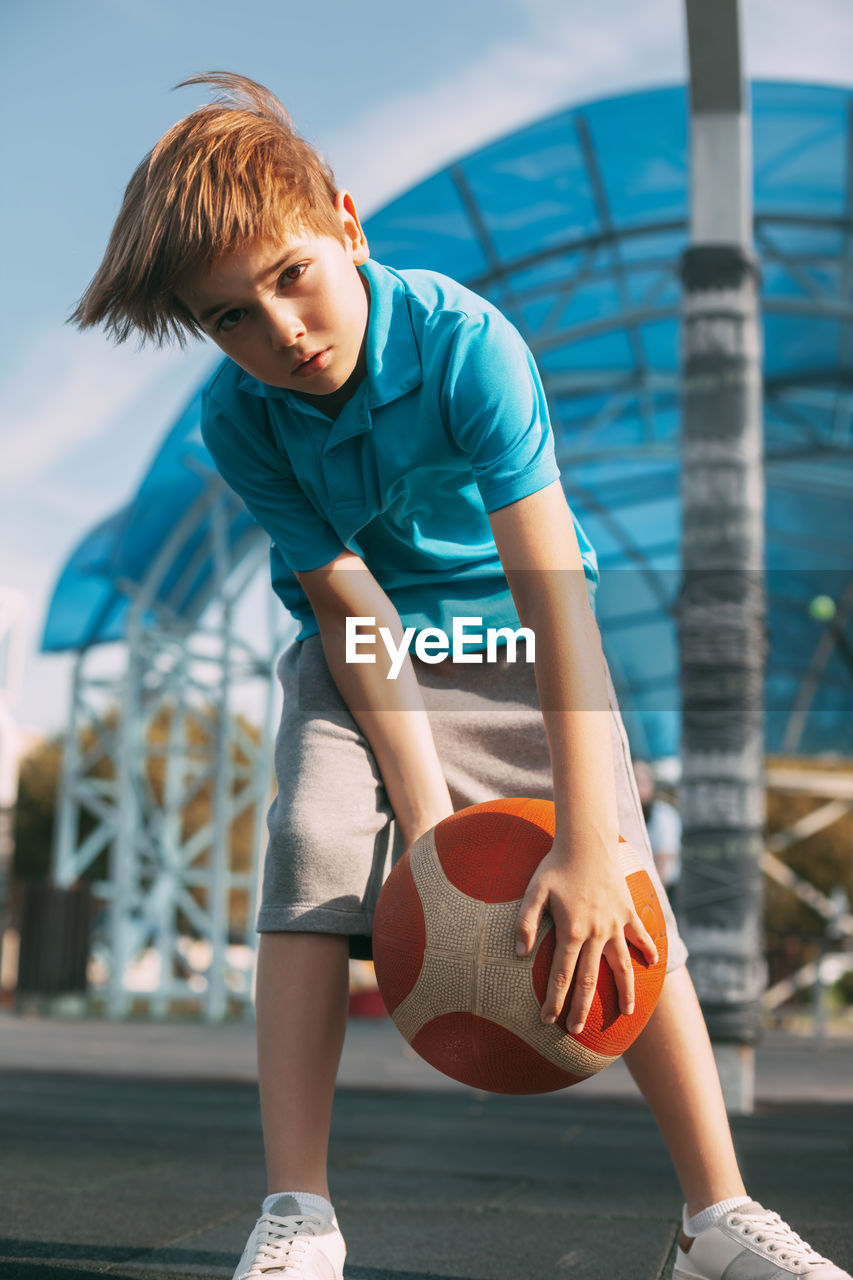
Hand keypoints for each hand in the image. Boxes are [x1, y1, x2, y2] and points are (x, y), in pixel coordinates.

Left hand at [514, 832, 658, 1032]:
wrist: (587, 841)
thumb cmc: (556, 865)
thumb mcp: (534, 891)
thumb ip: (525, 921)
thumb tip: (519, 953)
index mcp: (571, 931)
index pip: (561, 974)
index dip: (554, 1000)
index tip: (548, 1020)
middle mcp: (597, 933)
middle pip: (590, 979)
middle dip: (582, 1007)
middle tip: (576, 1030)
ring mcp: (616, 923)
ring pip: (622, 965)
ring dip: (625, 991)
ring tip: (627, 1013)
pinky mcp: (629, 911)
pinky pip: (641, 935)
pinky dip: (649, 950)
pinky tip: (653, 965)